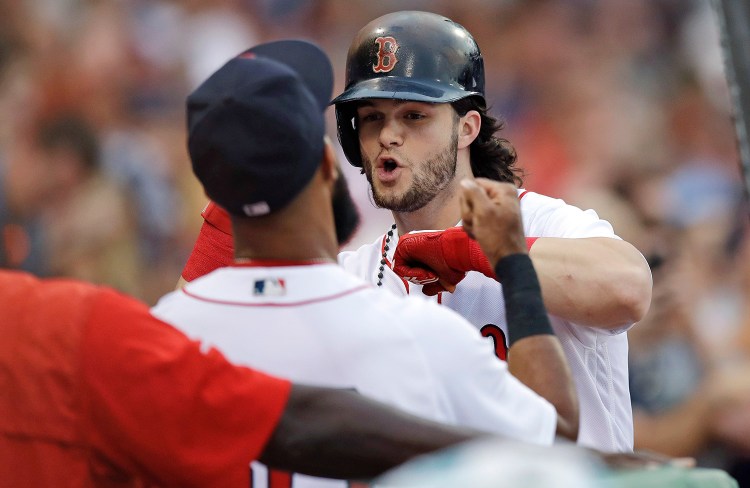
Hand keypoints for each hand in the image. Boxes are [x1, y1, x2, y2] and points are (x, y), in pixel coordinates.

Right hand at [392, 179, 528, 295]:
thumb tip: (464, 181)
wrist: (508, 261)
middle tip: (477, 224)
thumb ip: (473, 193)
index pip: (474, 184)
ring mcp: (497, 208)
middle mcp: (501, 196)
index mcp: (503, 190)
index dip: (468, 199)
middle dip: (469, 212)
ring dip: (470, 222)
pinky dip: (474, 228)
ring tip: (479, 232)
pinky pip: (475, 219)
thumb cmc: (497, 237)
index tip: (475, 213)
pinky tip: (479, 236)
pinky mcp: (493, 220)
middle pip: (471, 196)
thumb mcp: (483, 213)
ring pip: (471, 209)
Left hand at [393, 228, 494, 294]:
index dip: (422, 279)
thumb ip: (433, 286)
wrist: (459, 252)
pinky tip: (426, 272)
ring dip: (418, 277)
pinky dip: (412, 274)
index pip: (413, 272)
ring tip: (432, 274)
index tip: (435, 278)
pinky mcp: (403, 244)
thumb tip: (426, 291)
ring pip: (403, 271)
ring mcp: (408, 244)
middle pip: (407, 272)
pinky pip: (399, 267)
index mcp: (423, 252)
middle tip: (433, 277)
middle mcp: (414, 247)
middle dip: (420, 279)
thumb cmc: (454, 262)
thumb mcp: (443, 278)